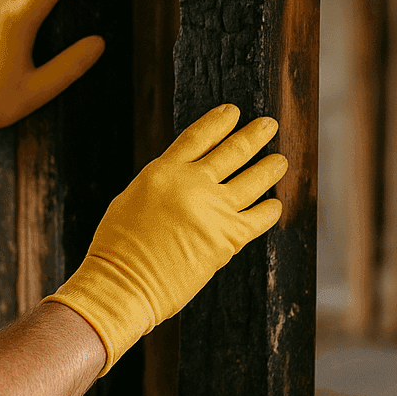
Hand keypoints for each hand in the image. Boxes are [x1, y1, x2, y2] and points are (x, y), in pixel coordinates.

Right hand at [43, 104, 287, 375]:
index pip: (197, 136)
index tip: (233, 111)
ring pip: (253, 180)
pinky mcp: (228, 238)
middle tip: (268, 125)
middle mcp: (192, 184)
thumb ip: (162, 186)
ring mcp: (213, 209)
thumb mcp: (131, 200)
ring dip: (269, 168)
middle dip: (253, 136)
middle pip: (232, 151)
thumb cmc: (117, 247)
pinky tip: (274, 204)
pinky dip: (269, 210)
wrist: (124, 283)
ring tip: (279, 160)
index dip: (218, 122)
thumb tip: (186, 179)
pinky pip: (259, 218)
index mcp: (162, 171)